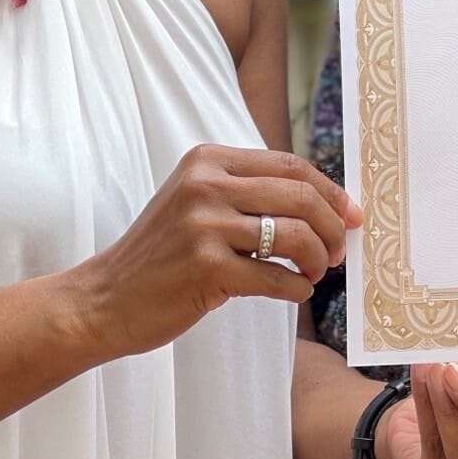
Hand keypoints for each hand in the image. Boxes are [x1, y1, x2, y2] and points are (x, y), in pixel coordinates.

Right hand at [76, 145, 360, 358]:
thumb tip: (326, 204)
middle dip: (332, 226)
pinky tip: (293, 292)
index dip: (331, 191)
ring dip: (317, 259)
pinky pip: (274, 277)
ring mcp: (203, 225)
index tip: (352, 215)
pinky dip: (295, 288)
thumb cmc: (162, 255)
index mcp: (207, 160)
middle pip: (300, 196)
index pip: (290, 165)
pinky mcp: (204, 268)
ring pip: (293, 235)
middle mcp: (205, 184)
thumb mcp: (197, 202)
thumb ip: (248, 193)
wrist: (105, 298)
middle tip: (338, 252)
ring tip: (314, 273)